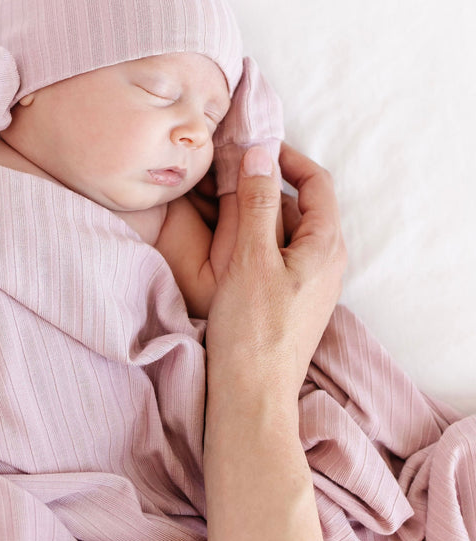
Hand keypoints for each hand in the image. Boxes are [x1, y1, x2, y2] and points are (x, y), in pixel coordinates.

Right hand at [206, 143, 345, 397]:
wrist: (252, 395)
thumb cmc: (253, 327)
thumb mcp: (251, 257)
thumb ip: (258, 202)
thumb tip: (260, 152)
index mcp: (325, 245)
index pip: (316, 183)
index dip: (288, 158)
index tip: (255, 146)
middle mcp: (325, 260)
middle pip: (298, 205)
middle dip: (264, 184)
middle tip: (225, 172)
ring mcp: (308, 281)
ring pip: (283, 230)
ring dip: (255, 211)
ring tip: (216, 202)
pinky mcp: (290, 298)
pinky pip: (275, 253)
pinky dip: (252, 237)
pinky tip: (223, 240)